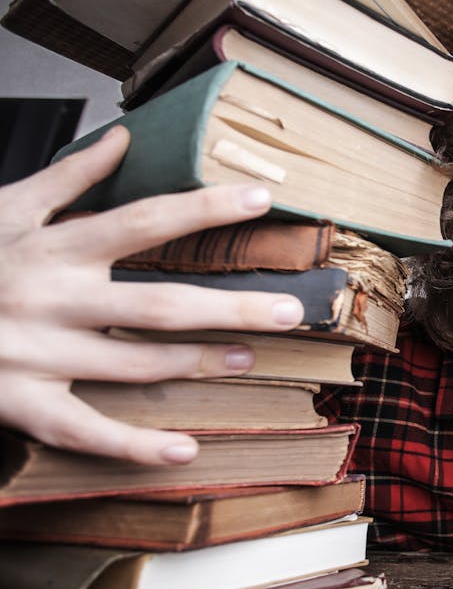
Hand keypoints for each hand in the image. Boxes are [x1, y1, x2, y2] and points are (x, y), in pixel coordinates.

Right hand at [0, 126, 304, 464]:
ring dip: (196, 363)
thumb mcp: (5, 208)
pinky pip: (84, 429)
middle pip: (158, 303)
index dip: (207, 208)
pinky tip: (182, 450)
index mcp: (55, 247)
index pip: (146, 220)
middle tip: (289, 309)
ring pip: (133, 364)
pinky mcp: (21, 401)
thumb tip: (120, 139)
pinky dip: (133, 445)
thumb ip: (68, 178)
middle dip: (230, 307)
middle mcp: (52, 299)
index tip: (262, 198)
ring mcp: (37, 354)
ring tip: (248, 358)